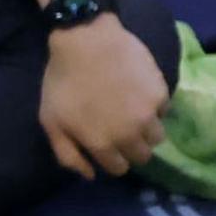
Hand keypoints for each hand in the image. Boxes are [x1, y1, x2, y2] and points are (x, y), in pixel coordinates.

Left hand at [37, 14, 169, 181]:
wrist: (87, 40)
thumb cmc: (63, 81)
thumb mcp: (52, 122)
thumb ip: (68, 154)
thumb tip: (91, 175)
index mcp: (102, 144)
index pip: (119, 168)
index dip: (113, 159)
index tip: (108, 146)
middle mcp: (130, 134)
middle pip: (143, 156)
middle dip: (133, 149)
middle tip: (122, 131)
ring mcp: (149, 113)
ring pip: (158, 137)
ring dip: (147, 131)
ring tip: (135, 115)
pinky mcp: (161, 92)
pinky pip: (163, 111)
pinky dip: (154, 107)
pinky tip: (139, 93)